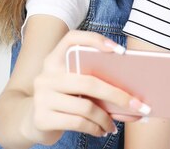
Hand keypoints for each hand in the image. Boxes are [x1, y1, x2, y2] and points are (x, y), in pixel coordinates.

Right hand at [28, 31, 148, 143]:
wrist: (31, 122)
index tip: (120, 51)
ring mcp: (42, 97)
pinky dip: (95, 128)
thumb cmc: (63, 99)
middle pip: (89, 81)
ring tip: (115, 125)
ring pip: (86, 106)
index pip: (72, 39)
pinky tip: (102, 131)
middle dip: (118, 95)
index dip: (95, 40)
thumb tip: (131, 93)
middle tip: (138, 105)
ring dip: (106, 118)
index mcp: (54, 60)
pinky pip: (78, 122)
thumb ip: (93, 80)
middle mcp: (46, 76)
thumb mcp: (73, 86)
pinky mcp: (42, 118)